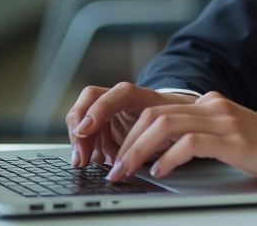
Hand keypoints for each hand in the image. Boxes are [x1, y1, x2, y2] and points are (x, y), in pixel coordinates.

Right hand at [66, 82, 197, 167]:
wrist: (177, 120)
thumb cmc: (175, 125)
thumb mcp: (172, 134)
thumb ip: (158, 142)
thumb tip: (136, 159)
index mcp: (144, 97)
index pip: (119, 94)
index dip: (99, 110)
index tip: (85, 130)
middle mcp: (123, 99)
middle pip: (91, 99)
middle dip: (79, 128)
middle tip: (81, 157)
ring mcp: (113, 108)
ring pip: (84, 115)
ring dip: (80, 140)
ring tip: (89, 162)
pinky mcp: (106, 122)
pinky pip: (88, 131)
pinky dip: (88, 146)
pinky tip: (98, 159)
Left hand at [106, 90, 256, 188]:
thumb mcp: (228, 138)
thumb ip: (201, 137)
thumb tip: (161, 156)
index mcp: (209, 103)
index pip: (157, 110)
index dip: (131, 133)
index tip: (117, 157)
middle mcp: (213, 106)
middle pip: (154, 114)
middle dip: (126, 143)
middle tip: (113, 168)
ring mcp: (223, 120)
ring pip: (165, 125)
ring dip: (138, 150)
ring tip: (126, 172)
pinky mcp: (233, 139)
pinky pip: (190, 142)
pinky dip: (168, 157)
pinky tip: (160, 172)